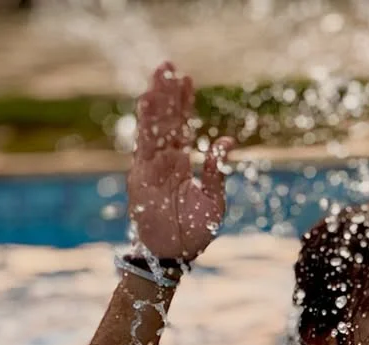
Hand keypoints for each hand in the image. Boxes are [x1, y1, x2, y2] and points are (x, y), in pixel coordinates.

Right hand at [128, 62, 233, 260]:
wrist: (175, 255)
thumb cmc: (194, 231)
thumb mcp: (214, 199)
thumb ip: (216, 169)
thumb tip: (227, 140)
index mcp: (181, 164)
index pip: (183, 127)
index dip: (184, 104)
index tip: (188, 79)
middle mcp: (165, 160)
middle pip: (166, 120)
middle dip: (167, 93)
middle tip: (169, 65)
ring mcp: (151, 167)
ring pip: (153, 127)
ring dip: (156, 101)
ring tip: (159, 76)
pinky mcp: (141, 177)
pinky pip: (143, 146)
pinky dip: (145, 125)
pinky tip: (146, 103)